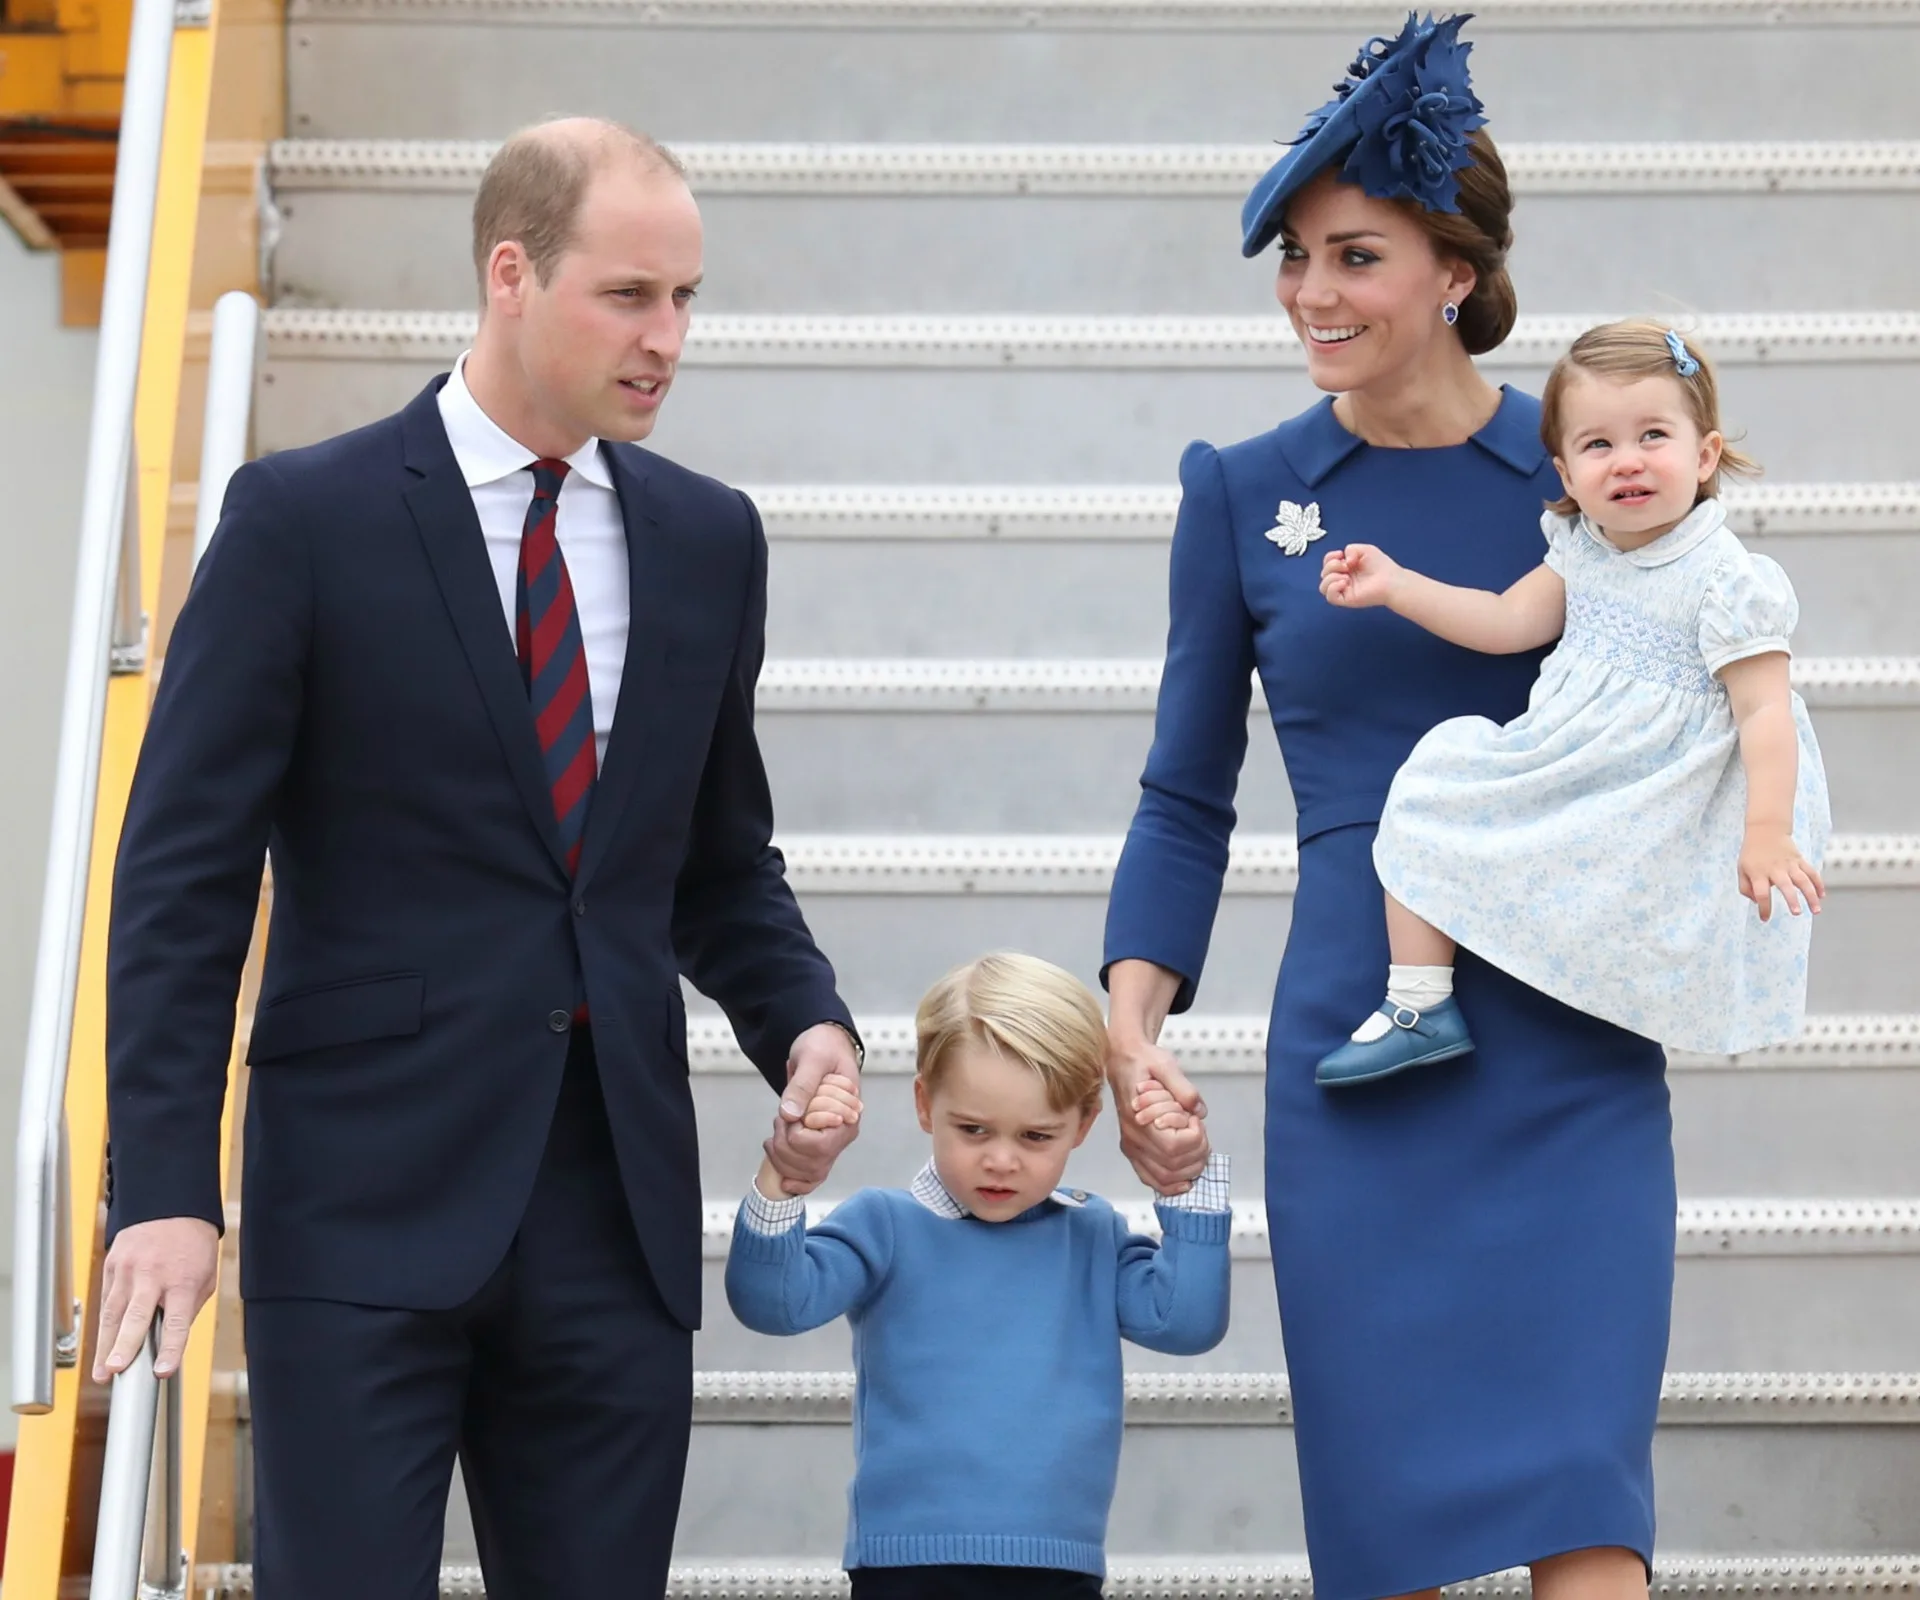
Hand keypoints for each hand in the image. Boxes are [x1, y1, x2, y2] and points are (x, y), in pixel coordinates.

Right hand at [92, 1216, 219, 1382]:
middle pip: (136, 1316)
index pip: (177, 1322)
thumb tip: (169, 1340)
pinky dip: (103, 1326)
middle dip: (124, 1346)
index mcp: (183, 1281)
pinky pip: (106, 1301)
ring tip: (101, 1373)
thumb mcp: (205, 1276)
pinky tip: (102, 1347)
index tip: (162, 1371)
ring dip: (106, 1346)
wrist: (172, 1204)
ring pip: (113, 1313)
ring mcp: (128, 1271)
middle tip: (114, 1370)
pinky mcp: (112, 1266)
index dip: (170, 1349)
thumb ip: (188, 1308)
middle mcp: (153, 1276)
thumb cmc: (193, 1244)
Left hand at [763, 1023, 862, 1196]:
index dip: (795, 1134)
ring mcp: (833, 1141)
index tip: (788, 1113)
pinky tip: (783, 1180)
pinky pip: (811, 1176)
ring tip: (776, 1130)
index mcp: (848, 1114)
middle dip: (784, 1145)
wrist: (823, 1045)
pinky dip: (795, 1180)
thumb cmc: (823, 1048)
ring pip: (807, 1172)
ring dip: (782, 1157)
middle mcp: (843, 1133)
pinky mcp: (820, 1145)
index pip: (818, 1146)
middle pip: (810, 1163)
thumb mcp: (812, 1059)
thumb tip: (790, 1115)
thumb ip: (802, 1086)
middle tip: (778, 1118)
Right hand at [1107, 1033, 1209, 1193]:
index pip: (1172, 1146)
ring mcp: (1132, 1147)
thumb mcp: (1165, 1064)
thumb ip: (1184, 1088)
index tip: (1195, 1119)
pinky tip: (1184, 1180)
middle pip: (1172, 1166)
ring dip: (1189, 1169)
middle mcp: (1133, 1138)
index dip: (1193, 1138)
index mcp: (1138, 1117)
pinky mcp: (1133, 1150)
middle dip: (1197, 1153)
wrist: (1122, 1060)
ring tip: (1197, 1146)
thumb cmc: (1143, 1062)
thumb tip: (1199, 1111)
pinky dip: (1170, 1185)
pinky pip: (1150, 1178)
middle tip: (1201, 1132)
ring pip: (1164, 1178)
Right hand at [1320, 543, 1403, 609]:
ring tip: (1346, 577)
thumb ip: (1350, 549)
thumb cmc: (1380, 565)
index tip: (1340, 554)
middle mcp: (1343, 579)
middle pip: (1324, 574)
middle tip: (1346, 566)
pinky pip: (1330, 597)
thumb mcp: (1364, 549)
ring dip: (1330, 578)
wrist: (1390, 579)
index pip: (1327, 564)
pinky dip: (1333, 588)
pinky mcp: (1346, 599)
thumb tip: (1344, 562)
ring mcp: (1344, 590)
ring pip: (1323, 587)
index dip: (1329, 558)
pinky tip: (1344, 582)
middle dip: (1331, 566)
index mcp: (1346, 568)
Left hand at [1739, 831, 1824, 921]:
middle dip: (1792, 900)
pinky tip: (1822, 896)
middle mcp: (1775, 869)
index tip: (1765, 919)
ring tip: (1816, 910)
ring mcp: (1789, 864)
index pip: (1761, 893)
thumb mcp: (1741, 870)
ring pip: (1803, 880)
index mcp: (1758, 873)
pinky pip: (1811, 872)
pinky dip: (1818, 884)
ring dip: (1811, 895)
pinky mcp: (1799, 860)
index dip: (1763, 907)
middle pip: (1785, 886)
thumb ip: (1745, 888)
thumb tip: (1756, 902)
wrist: (1765, 830)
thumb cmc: (1751, 854)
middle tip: (1796, 913)